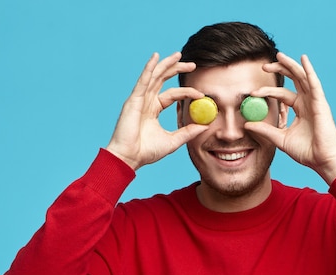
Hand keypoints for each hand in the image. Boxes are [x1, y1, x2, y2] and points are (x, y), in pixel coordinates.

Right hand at [106, 52, 208, 169]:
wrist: (130, 158)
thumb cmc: (146, 152)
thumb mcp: (173, 141)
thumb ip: (188, 132)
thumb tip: (206, 125)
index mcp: (153, 110)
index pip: (172, 95)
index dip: (187, 92)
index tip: (201, 94)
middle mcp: (146, 102)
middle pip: (163, 80)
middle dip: (176, 69)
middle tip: (193, 65)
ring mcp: (139, 100)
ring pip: (154, 76)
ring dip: (165, 64)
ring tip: (178, 55)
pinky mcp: (134, 100)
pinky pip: (143, 81)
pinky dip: (149, 68)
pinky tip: (156, 57)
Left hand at [245, 52, 335, 183]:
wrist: (321, 161)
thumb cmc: (306, 152)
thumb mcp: (280, 138)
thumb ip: (265, 130)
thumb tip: (247, 124)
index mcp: (300, 109)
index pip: (282, 95)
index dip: (268, 91)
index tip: (252, 93)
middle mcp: (308, 102)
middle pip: (293, 80)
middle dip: (279, 71)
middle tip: (263, 66)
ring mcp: (315, 101)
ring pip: (302, 77)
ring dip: (290, 65)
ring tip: (279, 56)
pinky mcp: (320, 103)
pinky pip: (314, 83)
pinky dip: (309, 70)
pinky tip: (303, 59)